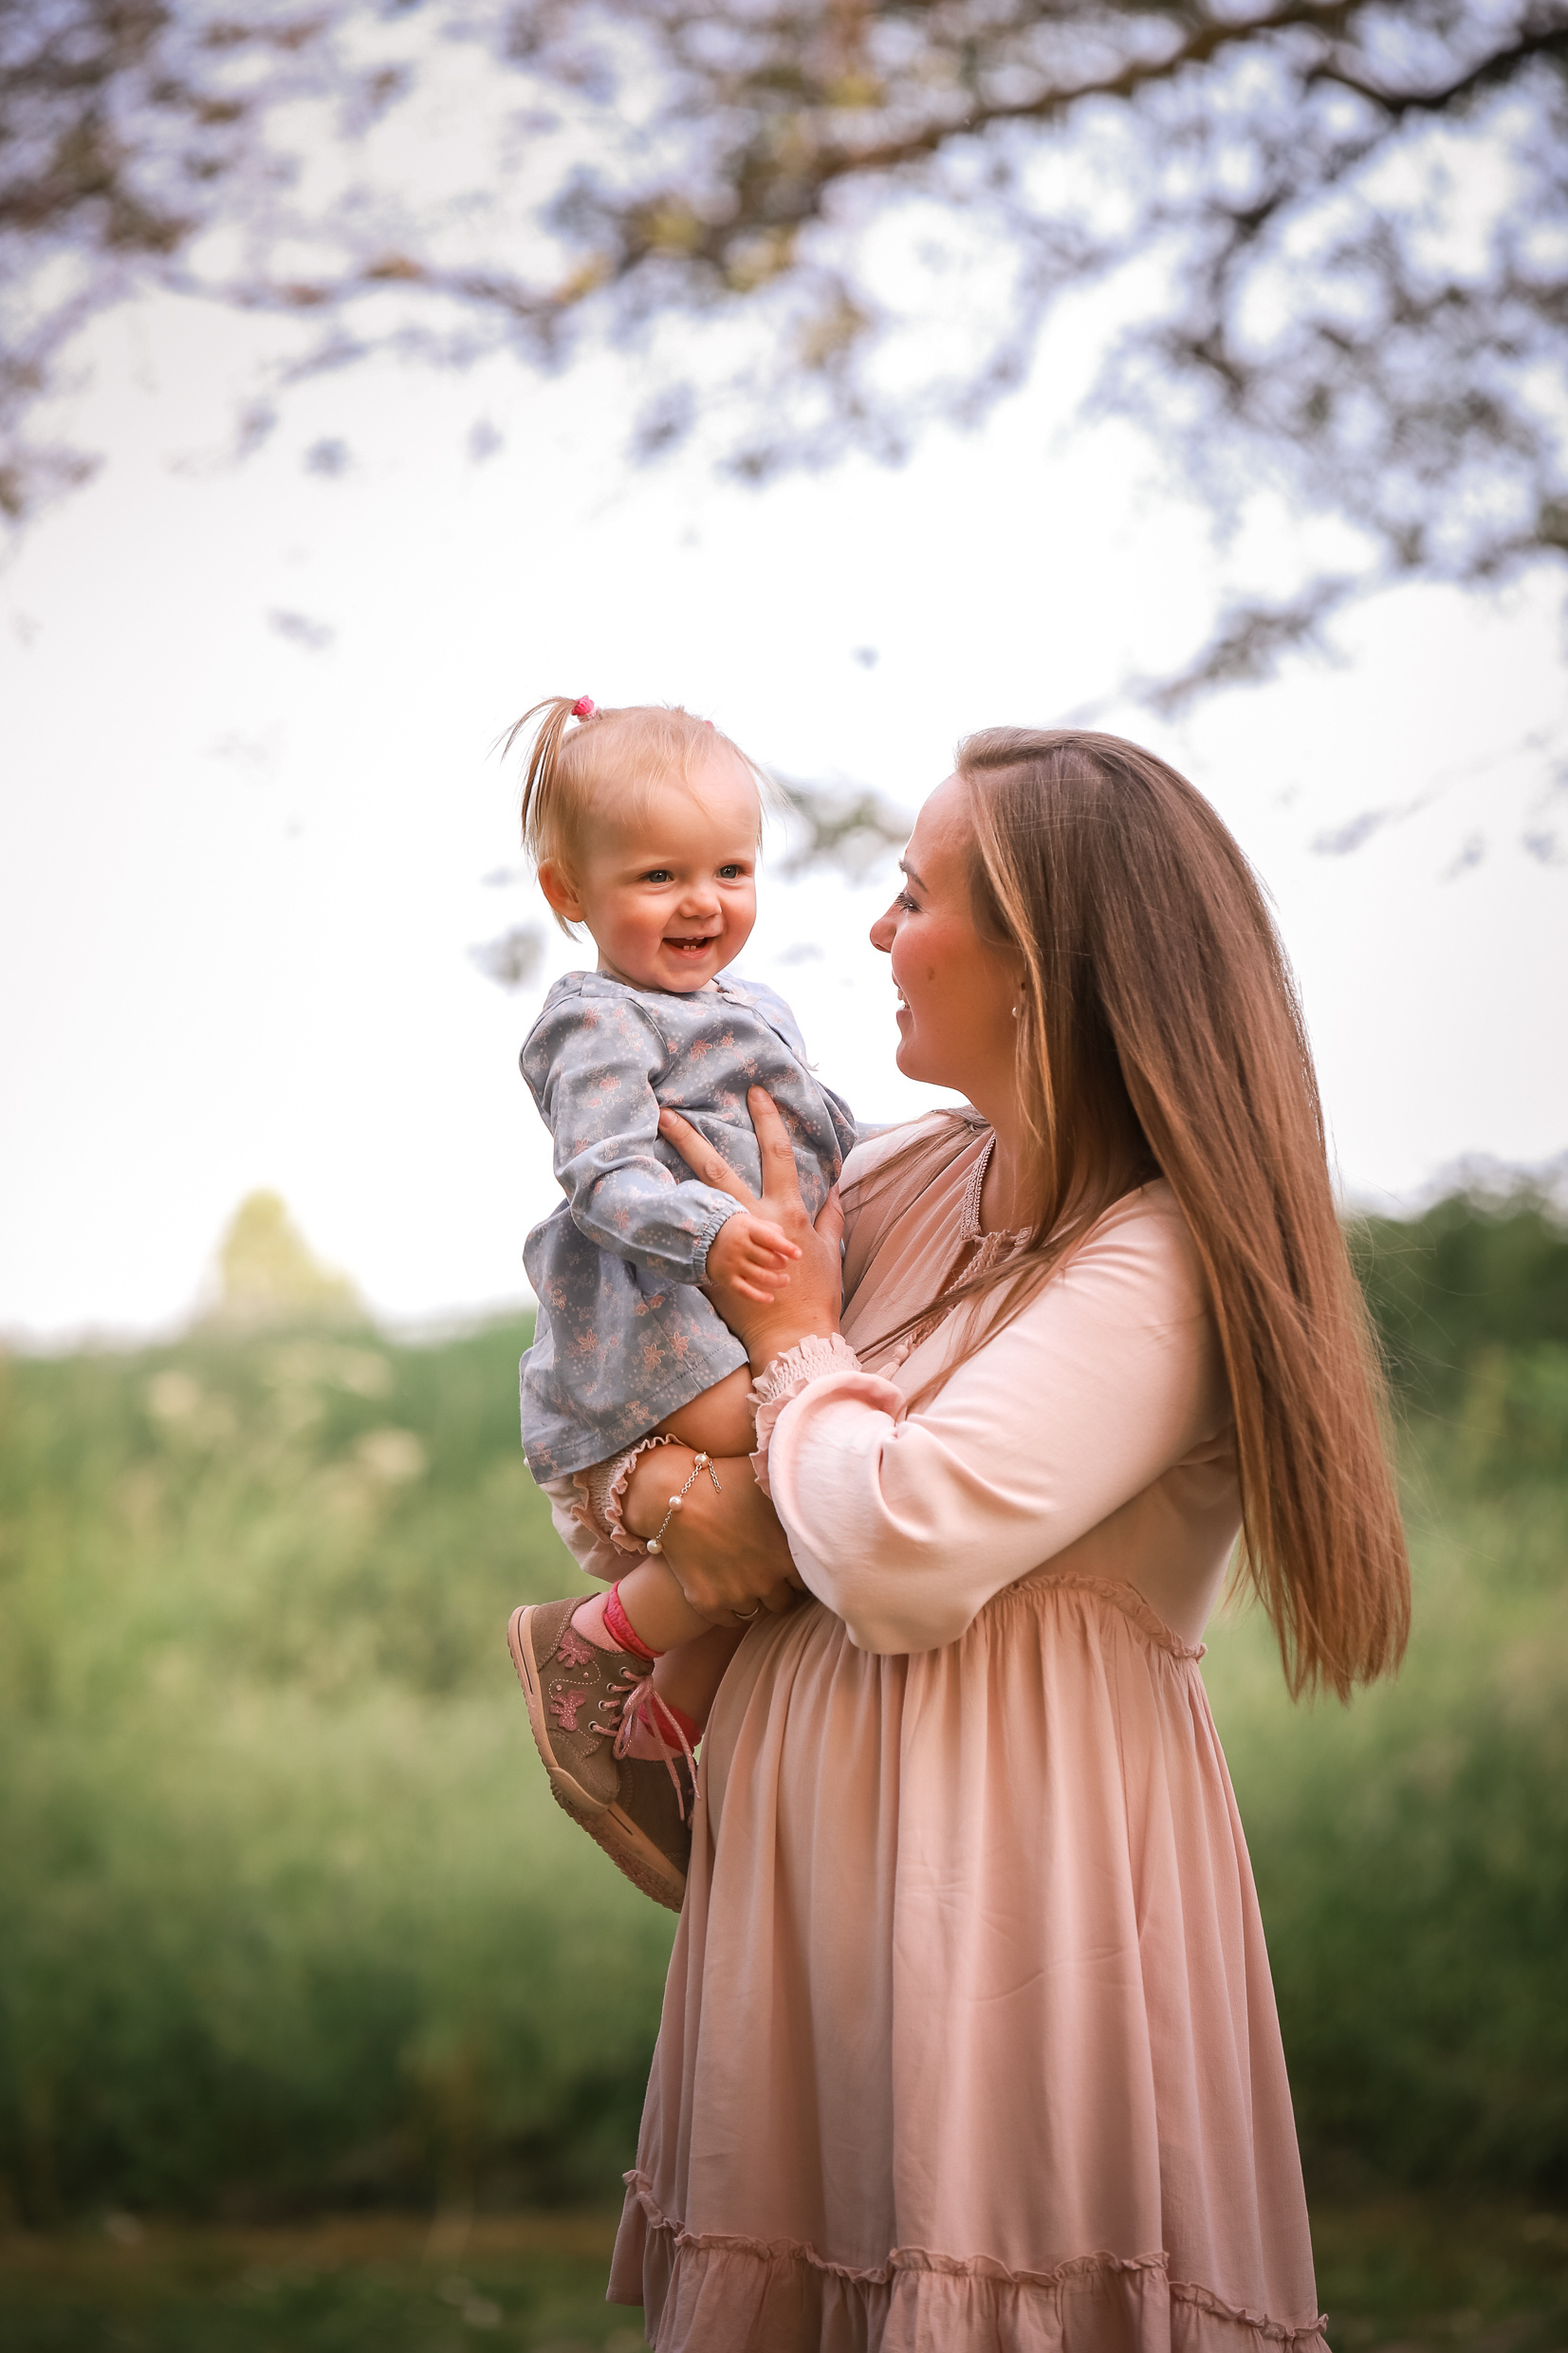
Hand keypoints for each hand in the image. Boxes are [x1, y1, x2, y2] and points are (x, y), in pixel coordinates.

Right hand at [623, 1443, 803, 1623]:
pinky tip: (723, 1587)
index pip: (808, 1580)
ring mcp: (738, 1595)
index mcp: (788, 1554)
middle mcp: (768, 1580)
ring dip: (753, 1598)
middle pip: (784, 1601)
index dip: (795, 1569)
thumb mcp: (769, 1485)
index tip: (784, 1559)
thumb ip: (795, 1499)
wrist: (674, 1495)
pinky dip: (728, 1608)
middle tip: (763, 1569)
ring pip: (757, 1611)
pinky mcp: (709, 1603)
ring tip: (743, 1578)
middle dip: (777, 1587)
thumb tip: (817, 1495)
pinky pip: (729, 1619)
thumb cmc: (725, 1480)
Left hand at [660, 1087, 843, 1369]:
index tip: (754, 1092)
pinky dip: (665, 1221)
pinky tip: (644, 1205)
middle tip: (665, 1112)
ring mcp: (726, 1244)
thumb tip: (835, 1189)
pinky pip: (684, 1240)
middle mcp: (753, 1221)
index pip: (777, 1153)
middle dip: (689, 1137)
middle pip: (715, 1168)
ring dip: (666, 1173)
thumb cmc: (817, 1296)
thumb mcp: (829, 1251)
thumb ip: (830, 1217)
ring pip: (690, 1198)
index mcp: (786, 1212)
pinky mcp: (708, 1267)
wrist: (793, 1338)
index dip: (767, 1119)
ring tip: (641, 1156)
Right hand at [704, 1208, 801, 1305]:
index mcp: (747, 1229)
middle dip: (781, 1263)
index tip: (798, 1255)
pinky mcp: (727, 1279)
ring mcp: (732, 1264)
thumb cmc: (738, 1230)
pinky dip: (759, 1297)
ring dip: (777, 1281)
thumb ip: (772, 1230)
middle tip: (783, 1263)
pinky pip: (745, 1291)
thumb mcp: (752, 1222)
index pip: (770, 1239)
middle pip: (768, 1259)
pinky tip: (771, 1298)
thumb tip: (788, 1247)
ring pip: (760, 1277)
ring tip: (785, 1280)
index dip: (786, 1247)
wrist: (705, 1238)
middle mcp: (738, 1246)